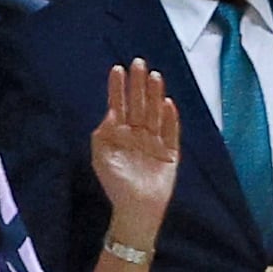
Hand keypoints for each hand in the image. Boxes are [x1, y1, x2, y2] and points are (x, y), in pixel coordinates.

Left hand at [89, 60, 182, 226]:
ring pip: (155, 113)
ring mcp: (155, 142)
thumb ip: (102, 134)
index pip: (119, 105)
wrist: (136, 209)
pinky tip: (168, 104)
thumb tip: (111, 112)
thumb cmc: (115, 183)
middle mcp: (138, 133)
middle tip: (139, 63)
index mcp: (120, 133)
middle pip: (139, 104)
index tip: (118, 69)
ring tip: (154, 76)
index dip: (118, 88)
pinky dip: (171, 119)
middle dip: (138, 84)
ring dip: (155, 95)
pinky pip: (171, 133)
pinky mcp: (170, 153)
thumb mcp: (101, 156)